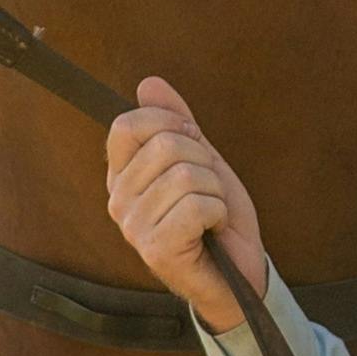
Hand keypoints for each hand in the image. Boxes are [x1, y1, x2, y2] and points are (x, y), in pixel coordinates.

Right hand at [104, 77, 266, 330]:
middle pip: (164, 144)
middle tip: (208, 188)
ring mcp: (133, 228)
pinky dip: (218, 212)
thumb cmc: (217, 218)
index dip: (170, 122)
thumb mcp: (201, 159)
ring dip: (214, 190)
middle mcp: (118, 201)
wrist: (238, 273)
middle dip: (203, 159)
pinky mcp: (155, 250)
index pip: (127, 125)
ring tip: (211, 212)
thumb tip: (149, 82)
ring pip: (185, 174)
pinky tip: (212, 230)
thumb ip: (176, 122)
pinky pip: (196, 206)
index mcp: (122, 176)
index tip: (193, 140)